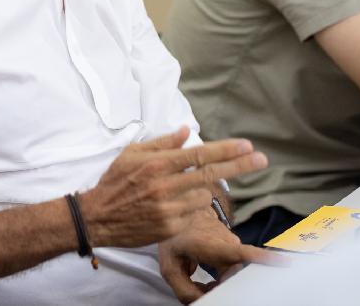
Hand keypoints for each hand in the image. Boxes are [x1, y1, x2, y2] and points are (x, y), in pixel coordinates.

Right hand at [80, 126, 266, 248]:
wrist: (97, 217)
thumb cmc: (115, 181)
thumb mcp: (132, 154)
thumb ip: (162, 143)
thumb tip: (187, 131)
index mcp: (157, 164)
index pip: (199, 154)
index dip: (226, 150)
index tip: (246, 145)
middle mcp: (165, 186)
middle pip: (211, 174)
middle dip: (239, 166)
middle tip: (261, 159)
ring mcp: (168, 209)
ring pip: (203, 196)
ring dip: (201, 191)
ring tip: (180, 190)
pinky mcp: (169, 228)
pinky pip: (193, 215)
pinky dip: (190, 208)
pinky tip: (172, 205)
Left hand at [158, 209, 282, 303]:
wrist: (177, 213)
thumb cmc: (173, 239)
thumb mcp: (169, 269)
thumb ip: (185, 291)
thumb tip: (205, 301)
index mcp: (210, 244)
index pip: (241, 252)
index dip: (262, 258)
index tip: (284, 262)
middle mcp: (226, 241)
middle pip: (237, 272)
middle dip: (226, 287)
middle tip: (207, 289)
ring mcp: (231, 241)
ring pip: (235, 270)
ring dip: (222, 281)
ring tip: (202, 277)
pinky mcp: (233, 244)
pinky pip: (233, 266)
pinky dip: (223, 276)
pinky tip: (208, 276)